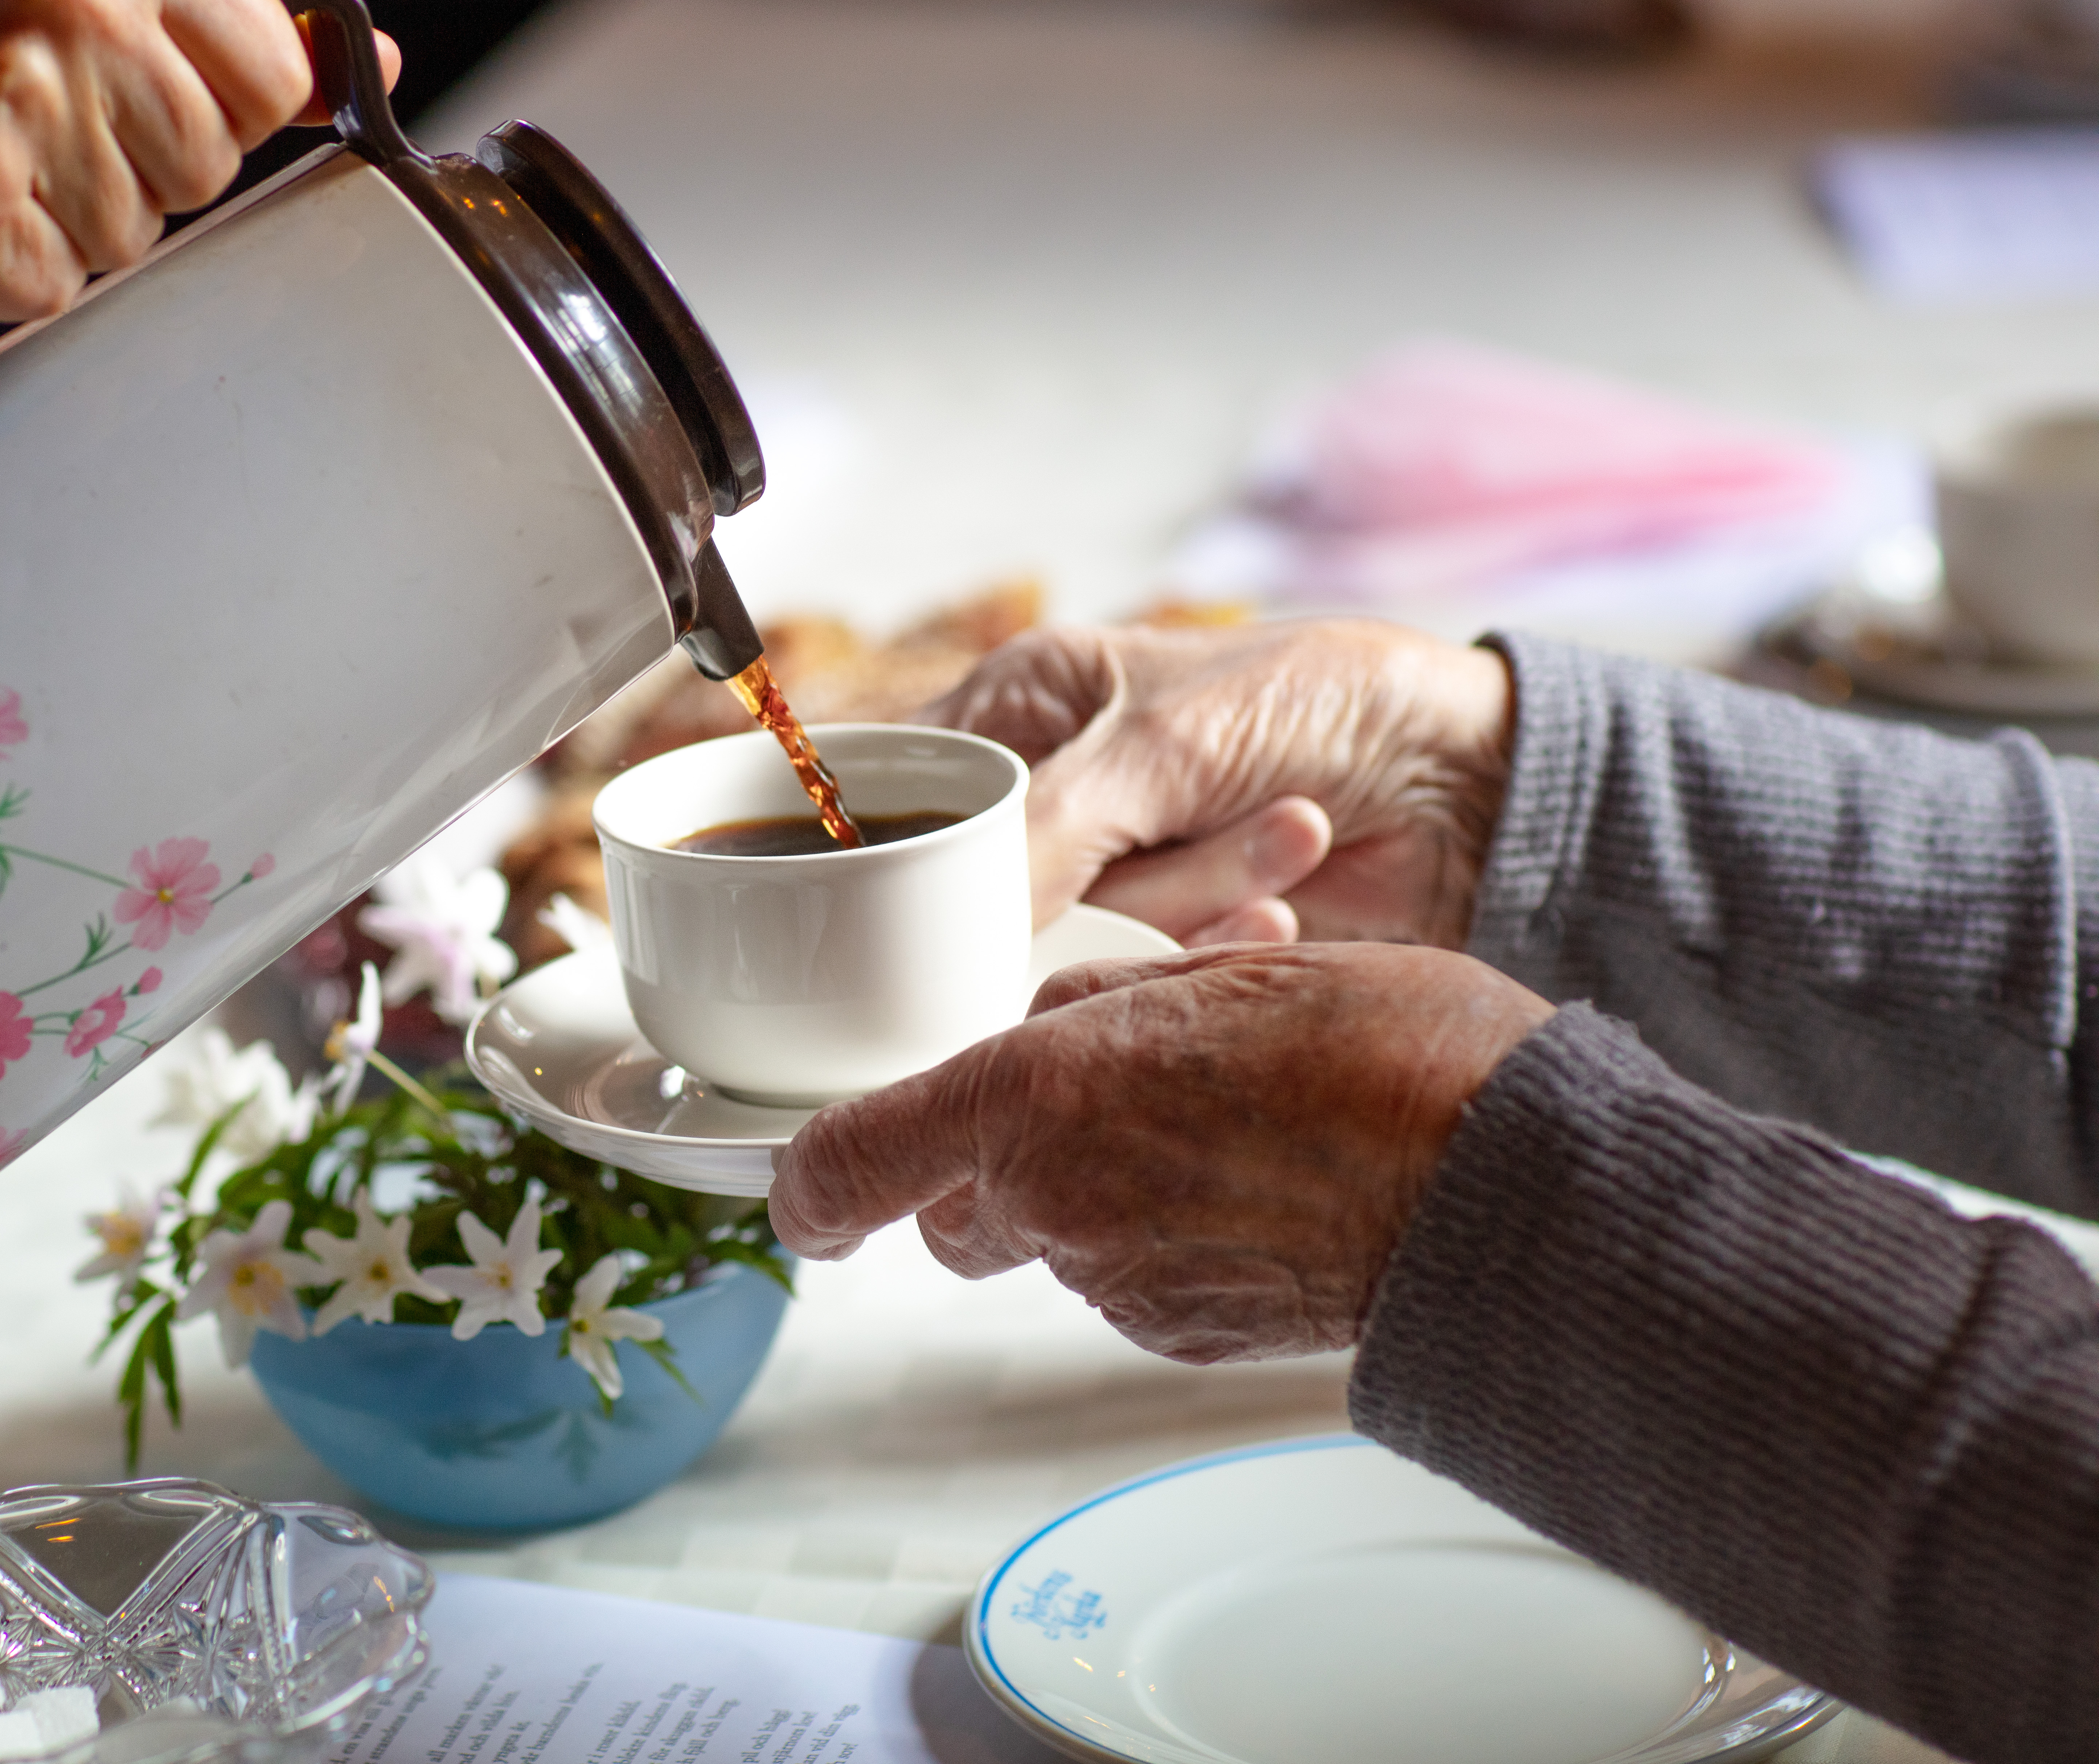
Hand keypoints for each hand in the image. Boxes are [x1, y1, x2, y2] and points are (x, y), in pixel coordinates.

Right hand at [0, 0, 399, 321]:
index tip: (150, 106)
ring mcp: (27, 106)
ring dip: (58, 225)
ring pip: (128, 240)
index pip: (275, 75)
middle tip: (30, 128)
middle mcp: (83, 12)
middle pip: (203, 170)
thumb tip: (367, 65)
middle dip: (130, 175)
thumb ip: (218, 20)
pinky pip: (46, 287)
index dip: (221, 113)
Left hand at [767, 943, 1554, 1361]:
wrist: (1504, 1184)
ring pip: (1050, 1240)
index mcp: (1034, 1100)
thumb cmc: (1384, 1054)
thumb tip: (1052, 1024)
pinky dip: (1159, 1239)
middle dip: (993, 1164)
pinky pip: (1127, 1280)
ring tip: (1205, 1133)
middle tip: (1092, 1105)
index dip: (809, 1184)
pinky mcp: (1183, 1333)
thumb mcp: (1217, 974)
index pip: (847, 1167)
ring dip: (1091, 1192)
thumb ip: (1097, 1005)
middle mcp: (1055, 1203)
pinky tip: (1247, 1191)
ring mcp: (1119, 1281)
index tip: (803, 1190)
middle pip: (957, 1209)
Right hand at [927, 618, 1512, 948]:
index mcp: (1021, 700)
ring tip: (1288, 829)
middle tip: (1174, 836)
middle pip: (982, 880)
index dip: (894, 844)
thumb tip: (945, 916)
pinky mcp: (1163, 934)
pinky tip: (1287, 895)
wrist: (1469, 784)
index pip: (903, 780)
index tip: (901, 898)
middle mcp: (1050, 784)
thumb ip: (1041, 833)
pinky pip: (1139, 972)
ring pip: (1071, 933)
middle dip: (1101, 877)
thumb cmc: (1318, 706)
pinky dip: (1220, 938)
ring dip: (1191, 897)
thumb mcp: (1162, 748)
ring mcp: (1108, 866)